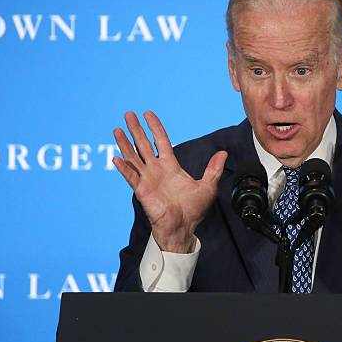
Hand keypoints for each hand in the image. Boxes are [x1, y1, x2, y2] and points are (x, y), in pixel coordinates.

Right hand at [112, 111, 227, 252]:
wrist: (184, 227)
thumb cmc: (194, 209)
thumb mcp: (208, 186)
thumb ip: (213, 169)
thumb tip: (224, 154)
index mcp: (171, 166)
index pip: (161, 141)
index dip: (155, 127)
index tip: (148, 113)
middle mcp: (157, 170)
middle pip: (143, 144)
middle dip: (136, 129)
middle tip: (128, 114)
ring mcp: (148, 179)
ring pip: (134, 157)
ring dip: (125, 143)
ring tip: (117, 129)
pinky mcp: (142, 190)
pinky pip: (131, 177)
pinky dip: (124, 168)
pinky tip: (117, 158)